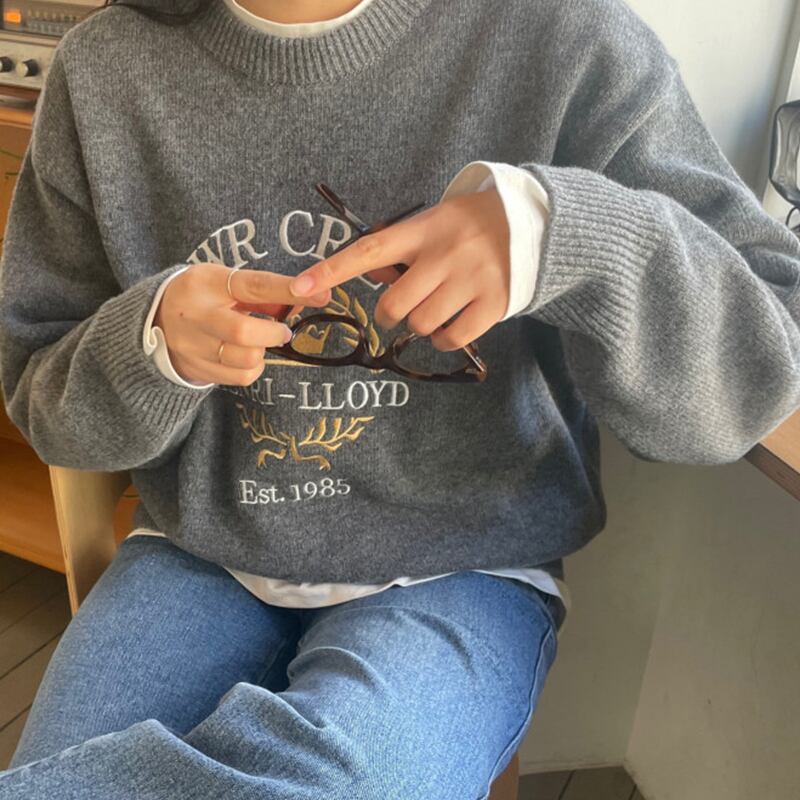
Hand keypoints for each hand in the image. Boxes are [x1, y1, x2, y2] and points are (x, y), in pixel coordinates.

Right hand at [154, 262, 330, 385]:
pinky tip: (246, 357)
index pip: (254, 286)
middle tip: (283, 332)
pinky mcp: (195, 368)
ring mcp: (192, 345)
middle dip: (273, 334)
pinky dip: (252, 369)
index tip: (318, 294)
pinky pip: (239, 377)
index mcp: (207, 283)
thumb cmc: (202, 297)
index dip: (288, 291)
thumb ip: (264, 293)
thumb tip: (307, 298)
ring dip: (262, 352)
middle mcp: (196, 314)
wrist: (154, 318)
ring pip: (244, 359)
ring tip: (258, 343)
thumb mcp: (225, 282)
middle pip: (244, 332)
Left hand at [287, 187, 509, 350]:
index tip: (299, 287)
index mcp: (424, 229)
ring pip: (422, 324)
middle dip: (388, 314)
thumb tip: (363, 276)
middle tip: (397, 309)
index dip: (332, 271)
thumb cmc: (467, 225)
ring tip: (430, 310)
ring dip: (417, 326)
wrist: (529, 223)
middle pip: (395, 304)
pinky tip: (446, 329)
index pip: (369, 251)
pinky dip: (442, 341)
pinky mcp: (494, 302)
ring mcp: (471, 279)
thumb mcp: (431, 223)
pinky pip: (452, 337)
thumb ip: (398, 249)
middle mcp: (445, 254)